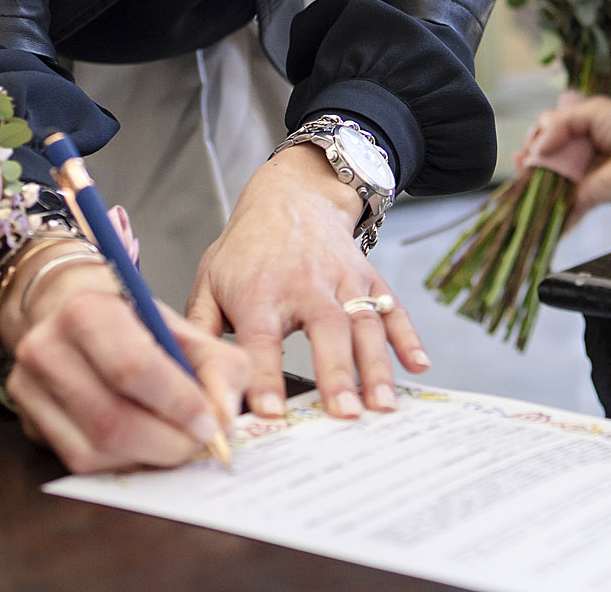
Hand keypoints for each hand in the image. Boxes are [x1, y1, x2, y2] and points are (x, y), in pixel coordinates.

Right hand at [2, 252, 247, 473]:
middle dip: (168, 442)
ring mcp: (29, 389)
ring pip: (95, 450)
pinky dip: (123, 463)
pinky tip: (145, 445)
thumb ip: (217, 364)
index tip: (211, 423)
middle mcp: (46, 348)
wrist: (69, 309)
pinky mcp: (28, 422)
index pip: (133, 368)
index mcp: (85, 310)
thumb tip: (224, 415)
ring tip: (177, 442)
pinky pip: (82, 461)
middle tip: (200, 443)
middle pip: (112, 420)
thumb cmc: (129, 318)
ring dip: (148, 457)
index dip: (179, 403)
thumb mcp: (181, 326)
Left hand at [187, 147, 429, 422]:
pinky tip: (418, 366)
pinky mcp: (369, 277)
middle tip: (344, 415)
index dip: (264, 376)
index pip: (261, 339)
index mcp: (260, 291)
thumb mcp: (210, 282)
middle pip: (325, 329)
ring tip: (382, 406)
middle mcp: (306, 283)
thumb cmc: (247, 249)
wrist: (292, 194)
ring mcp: (343, 279)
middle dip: (336, 373)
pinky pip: (392, 307)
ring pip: (364, 322)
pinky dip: (408, 336)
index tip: (270, 413)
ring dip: (376, 365)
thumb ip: (202, 333)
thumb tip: (192, 381)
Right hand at [516, 89, 610, 221]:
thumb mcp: (592, 111)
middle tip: (523, 157)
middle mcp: (578, 157)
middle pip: (543, 159)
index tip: (533, 138)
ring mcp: (579, 180)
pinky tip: (527, 211)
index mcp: (580, 134)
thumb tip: (537, 148)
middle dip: (528, 157)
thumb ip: (560, 123)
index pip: (547, 135)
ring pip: (547, 182)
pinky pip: (563, 210)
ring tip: (522, 172)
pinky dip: (547, 217)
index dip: (536, 136)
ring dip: (529, 180)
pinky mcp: (585, 199)